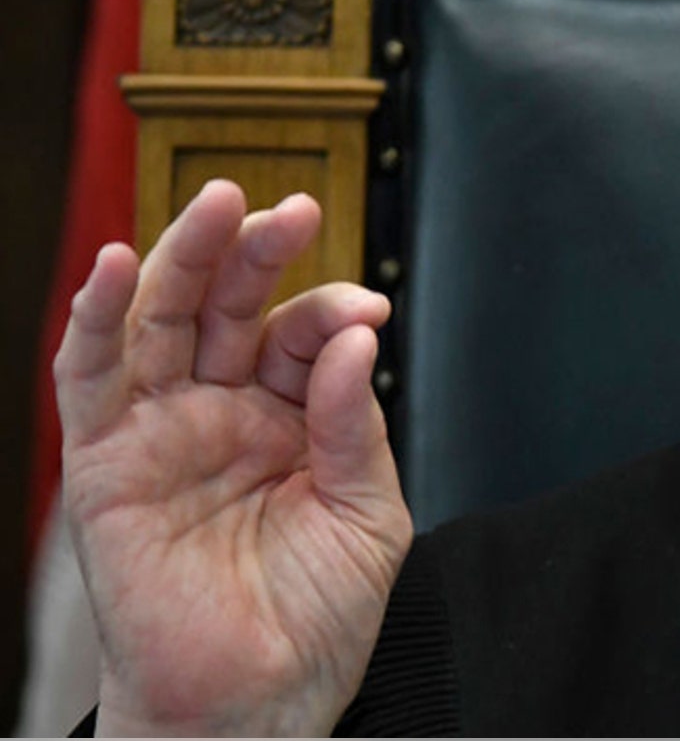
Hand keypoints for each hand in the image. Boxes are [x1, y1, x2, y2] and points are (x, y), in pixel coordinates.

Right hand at [54, 180, 412, 735]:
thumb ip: (357, 426)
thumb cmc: (316, 615)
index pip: (307, 337)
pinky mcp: (106, 462)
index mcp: (295, 417)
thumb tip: (356, 341)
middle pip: (231, 307)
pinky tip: (114, 267)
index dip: (333, 313)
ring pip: (162, 320)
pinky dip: (97, 318)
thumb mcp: (367, 514)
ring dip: (184, 258)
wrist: (259, 699)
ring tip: (220, 206)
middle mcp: (226, 412)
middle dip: (259, 253)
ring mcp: (164, 430)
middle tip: (295, 209)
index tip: (369, 311)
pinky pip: (91, 378)